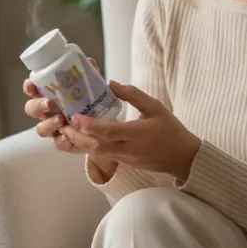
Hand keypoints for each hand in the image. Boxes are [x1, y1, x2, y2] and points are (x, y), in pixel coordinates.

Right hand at [23, 57, 115, 171]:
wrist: (104, 126)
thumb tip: (90, 61)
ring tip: (61, 119)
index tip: (31, 85)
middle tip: (49, 103)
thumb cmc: (91, 103)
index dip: (29, 87)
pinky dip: (61, 140)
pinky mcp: (62, 142)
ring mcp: (53, 128)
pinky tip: (67, 136)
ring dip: (48, 124)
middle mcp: (47, 112)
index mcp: (49, 96)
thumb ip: (89, 75)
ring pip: (41, 129)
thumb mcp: (91, 88)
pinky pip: (56, 143)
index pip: (32, 90)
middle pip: (31, 110)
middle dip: (37, 106)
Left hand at [61, 81, 201, 182]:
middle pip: (95, 147)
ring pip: (97, 153)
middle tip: (63, 125)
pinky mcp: (125, 164)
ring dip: (81, 143)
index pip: (107, 132)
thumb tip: (112, 83)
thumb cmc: (171, 130)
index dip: (89, 125)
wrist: (183, 158)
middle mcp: (127, 149)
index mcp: (136, 134)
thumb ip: (133, 95)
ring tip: (68, 131)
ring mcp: (125, 159)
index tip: (75, 116)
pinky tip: (85, 138)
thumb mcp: (155, 107)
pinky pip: (104, 156)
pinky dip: (91, 147)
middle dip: (77, 137)